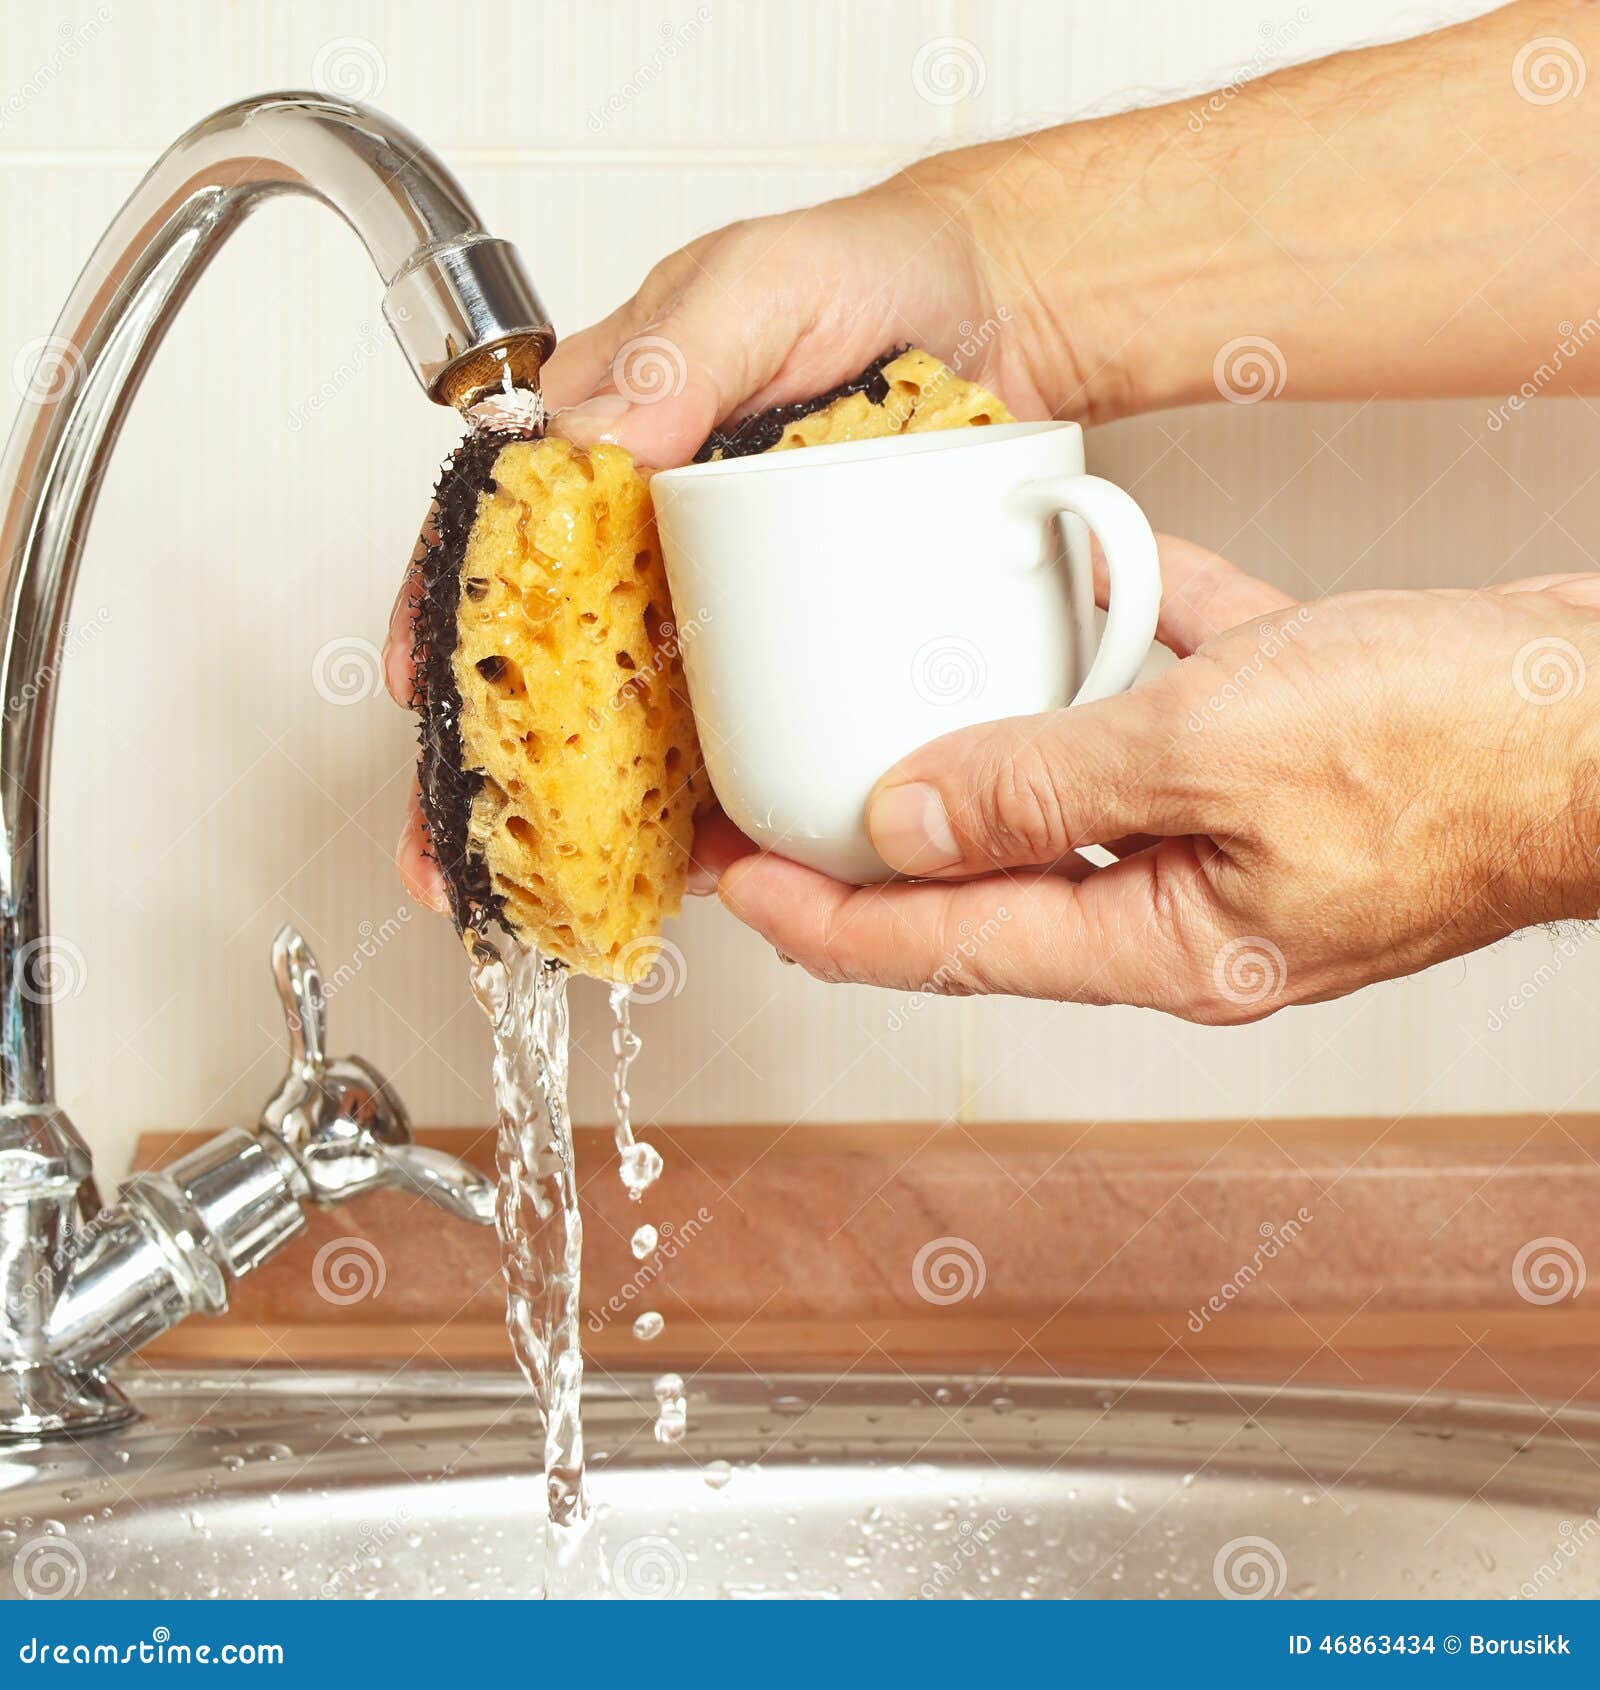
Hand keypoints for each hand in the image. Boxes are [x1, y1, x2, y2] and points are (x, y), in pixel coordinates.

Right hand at [388, 157, 1063, 910]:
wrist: (998, 315)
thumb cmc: (873, 276)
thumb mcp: (766, 283)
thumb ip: (680, 351)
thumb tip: (600, 441)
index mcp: (607, 443)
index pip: (496, 533)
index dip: (444, 616)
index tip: (419, 696)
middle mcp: (649, 534)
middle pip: (544, 656)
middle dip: (489, 762)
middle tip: (451, 856)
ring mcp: (720, 600)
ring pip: (630, 717)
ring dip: (586, 811)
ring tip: (549, 892)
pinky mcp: (793, 644)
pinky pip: (737, 732)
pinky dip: (710, 802)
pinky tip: (692, 862)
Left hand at [716, 540, 1599, 1020]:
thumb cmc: (1468, 748)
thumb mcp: (1223, 752)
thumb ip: (1049, 787)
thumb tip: (904, 823)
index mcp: (1163, 945)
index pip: (941, 946)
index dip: (820, 916)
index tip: (727, 875)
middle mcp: (1185, 906)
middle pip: (986, 876)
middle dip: (874, 832)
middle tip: (768, 790)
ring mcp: (1232, 835)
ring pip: (1073, 781)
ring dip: (1000, 721)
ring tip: (895, 676)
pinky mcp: (1279, 761)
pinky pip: (1165, 702)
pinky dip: (1123, 640)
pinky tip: (1082, 572)